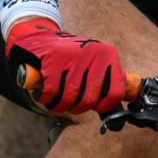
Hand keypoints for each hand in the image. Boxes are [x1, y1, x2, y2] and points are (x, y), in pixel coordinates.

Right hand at [6, 17, 125, 113]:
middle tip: (69, 102)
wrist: (41, 39)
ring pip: (69, 98)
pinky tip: (44, 91)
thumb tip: (116, 119)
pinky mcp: (54, 56)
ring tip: (56, 97)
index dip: (104, 106)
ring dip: (59, 105)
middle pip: (89, 100)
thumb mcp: (94, 65)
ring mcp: (75, 53)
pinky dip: (45, 97)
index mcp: (109, 55)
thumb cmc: (70, 60)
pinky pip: (51, 91)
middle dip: (76, 108)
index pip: (115, 93)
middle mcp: (95, 52)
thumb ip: (105, 85)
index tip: (94, 107)